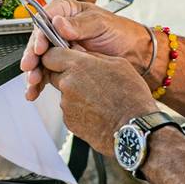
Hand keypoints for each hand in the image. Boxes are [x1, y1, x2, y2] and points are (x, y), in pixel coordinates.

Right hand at [21, 0, 154, 100]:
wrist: (136, 55)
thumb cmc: (121, 33)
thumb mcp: (101, 24)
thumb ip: (79, 25)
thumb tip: (58, 23)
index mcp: (66, 11)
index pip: (45, 20)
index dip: (39, 35)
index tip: (40, 48)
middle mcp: (59, 27)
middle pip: (38, 40)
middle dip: (33, 56)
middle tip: (31, 67)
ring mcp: (60, 46)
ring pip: (40, 58)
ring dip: (34, 71)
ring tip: (33, 83)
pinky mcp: (63, 63)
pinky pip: (48, 71)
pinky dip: (41, 82)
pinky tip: (35, 90)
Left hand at [36, 47, 158, 149]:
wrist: (134, 130)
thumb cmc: (131, 96)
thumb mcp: (118, 65)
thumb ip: (93, 56)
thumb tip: (79, 53)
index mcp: (78, 66)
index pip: (50, 55)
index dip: (56, 57)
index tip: (63, 59)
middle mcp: (67, 83)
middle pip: (54, 74)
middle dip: (66, 75)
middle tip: (86, 80)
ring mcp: (66, 104)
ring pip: (64, 93)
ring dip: (75, 94)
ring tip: (99, 100)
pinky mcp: (69, 120)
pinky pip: (70, 110)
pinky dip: (80, 110)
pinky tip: (97, 112)